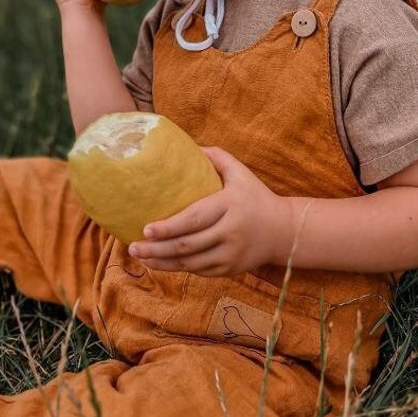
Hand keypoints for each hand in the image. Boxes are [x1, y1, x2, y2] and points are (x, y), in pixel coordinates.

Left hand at [128, 147, 295, 276]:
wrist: (284, 231)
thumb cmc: (256, 196)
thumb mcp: (240, 172)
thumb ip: (216, 157)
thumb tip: (185, 146)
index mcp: (230, 206)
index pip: (194, 219)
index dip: (168, 227)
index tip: (145, 228)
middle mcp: (230, 233)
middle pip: (187, 245)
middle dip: (157, 248)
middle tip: (132, 247)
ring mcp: (231, 254)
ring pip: (190, 263)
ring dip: (162, 262)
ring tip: (140, 256)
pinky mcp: (230, 269)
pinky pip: (199, 271)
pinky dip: (178, 269)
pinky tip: (159, 264)